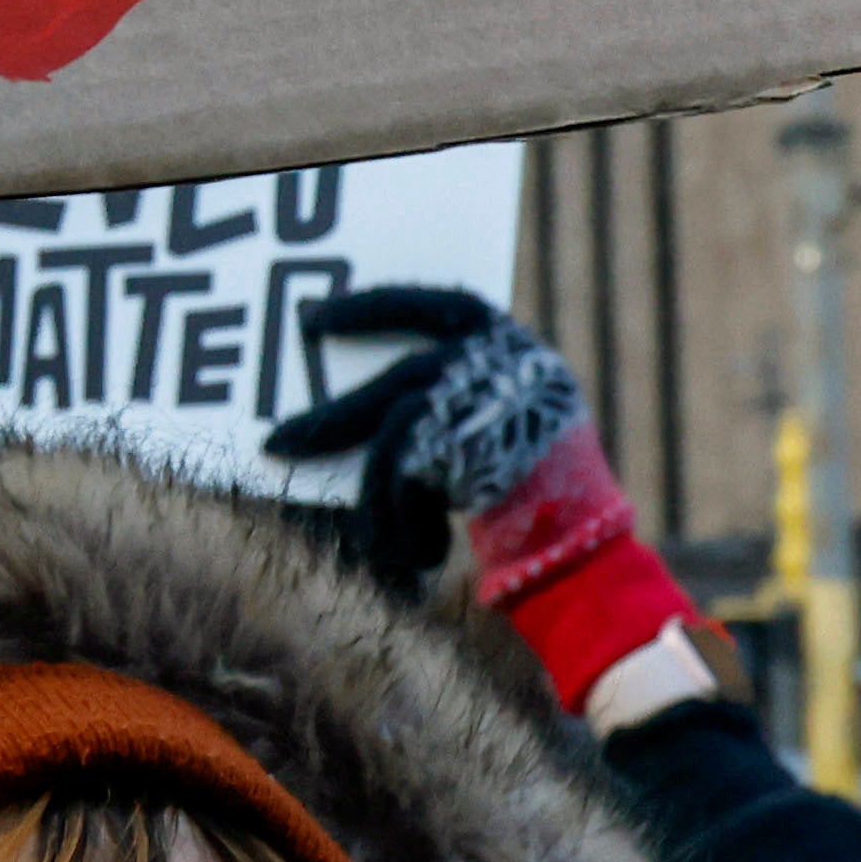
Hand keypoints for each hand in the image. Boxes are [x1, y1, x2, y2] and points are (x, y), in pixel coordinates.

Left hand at [266, 293, 708, 708]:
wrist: (585, 548)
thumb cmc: (541, 494)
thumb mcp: (502, 428)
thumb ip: (456, 401)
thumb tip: (373, 406)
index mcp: (515, 349)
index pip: (441, 305)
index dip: (377, 306)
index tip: (318, 318)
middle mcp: (500, 365)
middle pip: (399, 378)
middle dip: (332, 417)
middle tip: (276, 441)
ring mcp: (482, 403)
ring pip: (392, 430)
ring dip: (368, 495)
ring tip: (365, 544)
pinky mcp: (460, 449)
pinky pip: (400, 474)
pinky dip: (397, 518)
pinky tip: (416, 556)